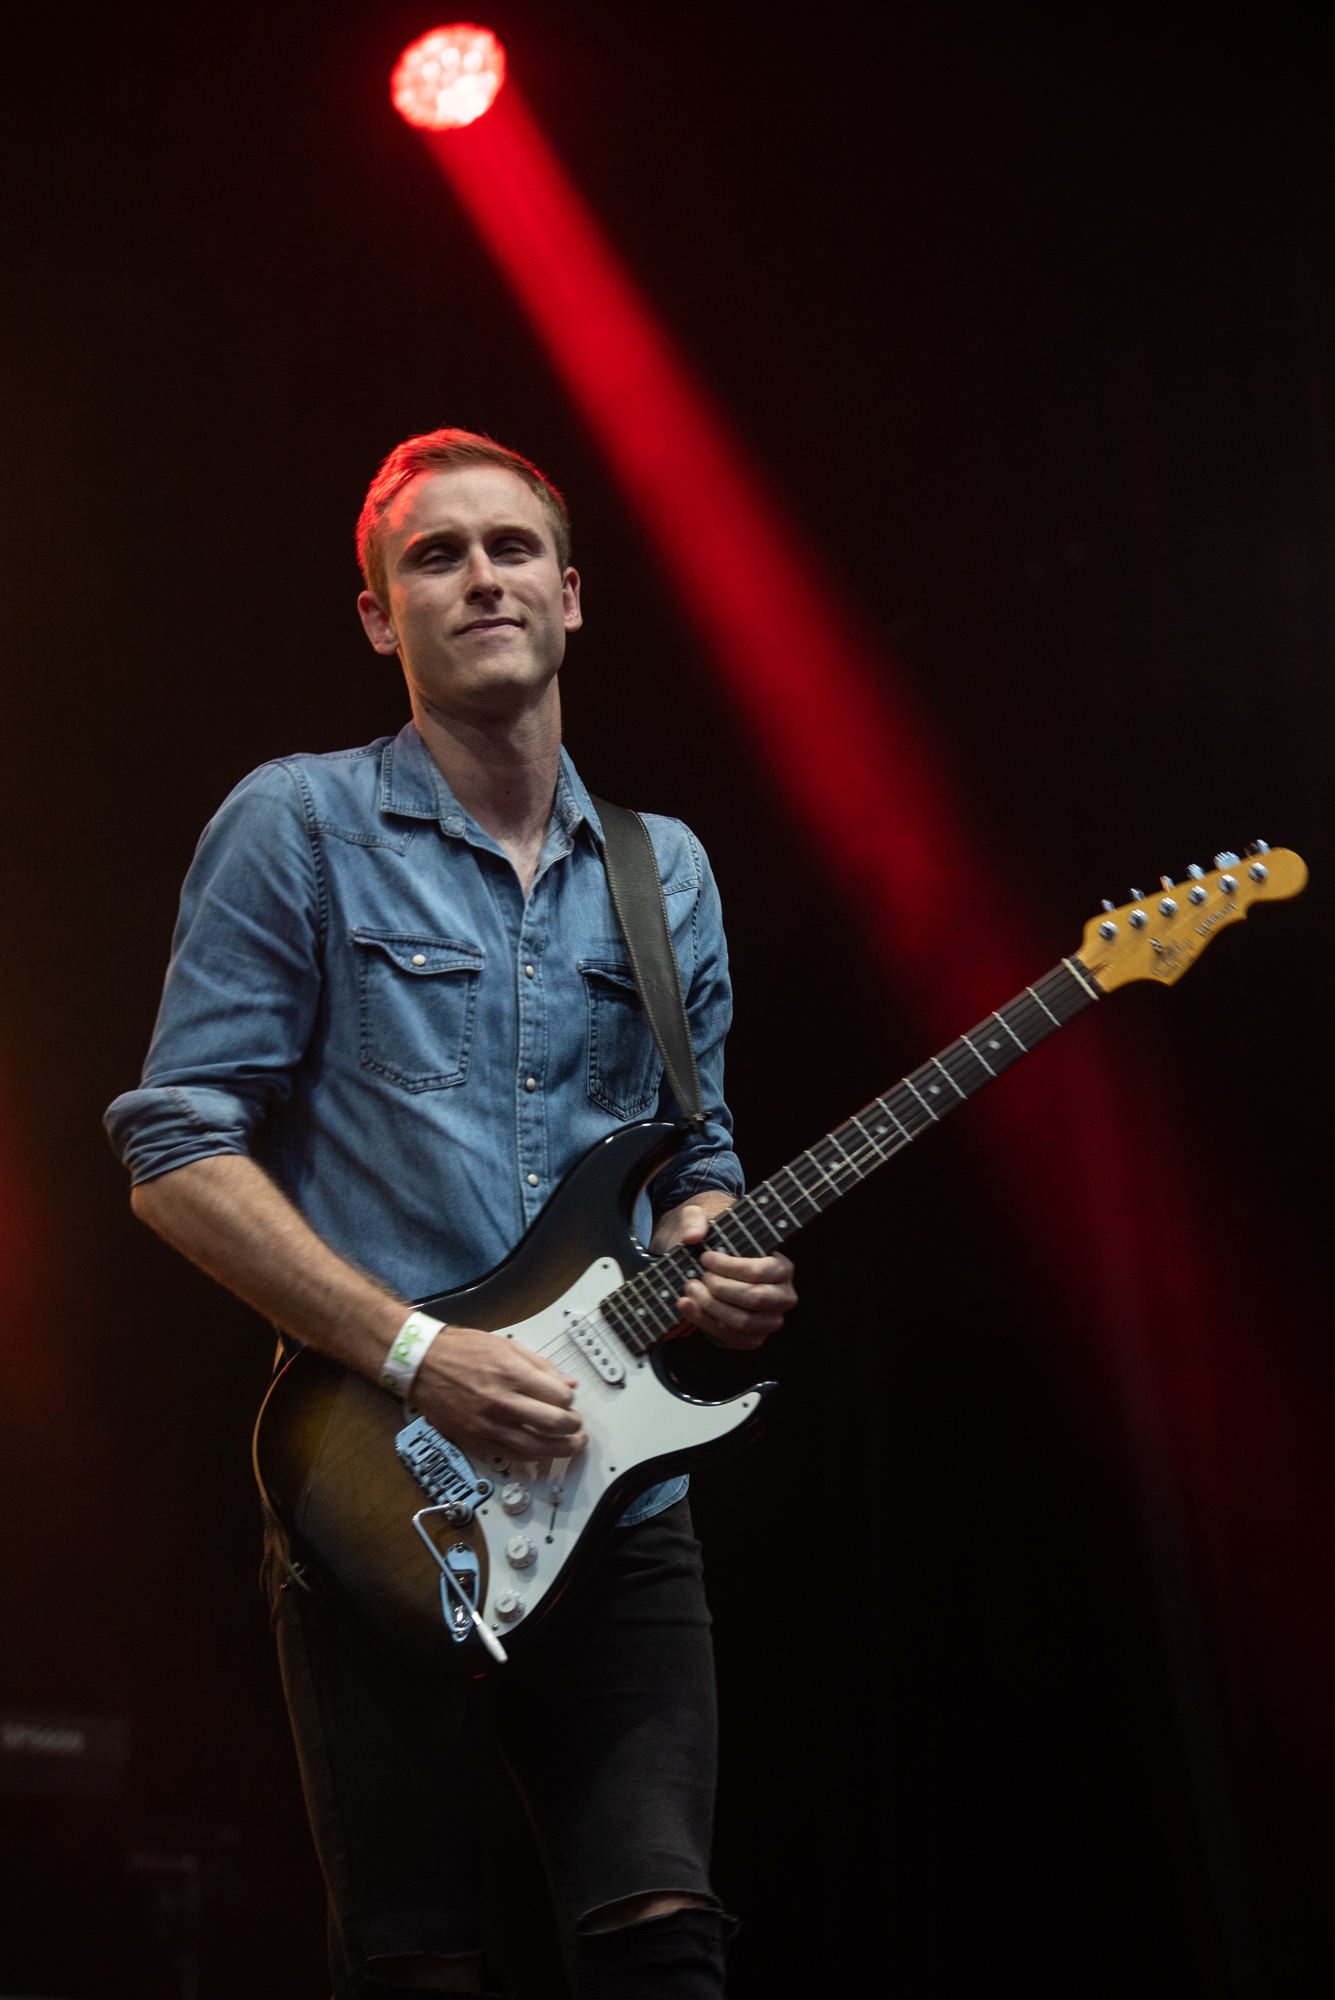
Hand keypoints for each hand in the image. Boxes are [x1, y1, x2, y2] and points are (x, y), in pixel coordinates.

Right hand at [411, 1327, 587, 1459]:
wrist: (421, 1364)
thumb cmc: (460, 1351)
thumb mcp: (505, 1345)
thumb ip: (540, 1366)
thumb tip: (567, 1384)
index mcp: (511, 1374)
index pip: (559, 1397)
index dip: (570, 1401)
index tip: (569, 1400)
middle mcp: (501, 1402)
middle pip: (552, 1425)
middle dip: (573, 1428)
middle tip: (577, 1427)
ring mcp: (487, 1424)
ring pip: (535, 1448)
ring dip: (560, 1450)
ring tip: (571, 1447)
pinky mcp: (475, 1440)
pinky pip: (510, 1456)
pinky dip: (531, 1457)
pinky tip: (541, 1453)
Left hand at [652, 1197, 796, 1351]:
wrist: (712, 1272)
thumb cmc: (716, 1246)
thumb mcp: (704, 1222)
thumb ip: (695, 1220)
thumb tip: (692, 1236)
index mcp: (782, 1267)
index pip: (759, 1271)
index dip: (729, 1267)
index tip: (705, 1259)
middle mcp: (783, 1297)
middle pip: (753, 1298)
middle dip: (720, 1289)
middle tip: (697, 1278)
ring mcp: (770, 1321)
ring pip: (743, 1322)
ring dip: (712, 1308)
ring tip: (690, 1291)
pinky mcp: (752, 1338)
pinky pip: (732, 1338)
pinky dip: (706, 1324)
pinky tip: (688, 1307)